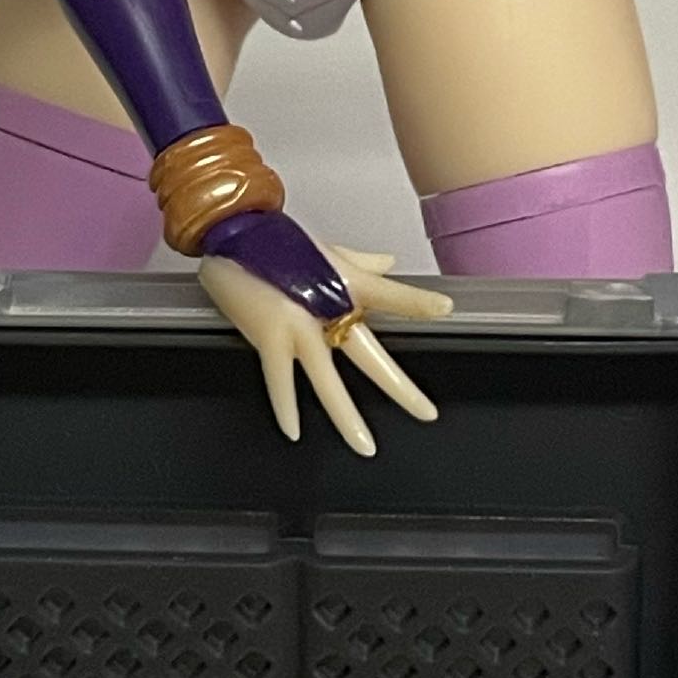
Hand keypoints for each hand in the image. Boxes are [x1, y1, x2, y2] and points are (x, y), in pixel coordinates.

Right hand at [198, 226, 451, 457]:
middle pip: (370, 355)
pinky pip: (279, 378)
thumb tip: (389, 261)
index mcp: (344, 283)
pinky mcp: (268, 333)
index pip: (390, 293)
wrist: (231, 230)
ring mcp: (297, 322)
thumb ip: (361, 262)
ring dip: (346, 416)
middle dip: (400, 387)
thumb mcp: (325, 250)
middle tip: (426, 413)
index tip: (446, 310)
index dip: (418, 302)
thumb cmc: (275, 240)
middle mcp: (326, 305)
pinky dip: (284, 406)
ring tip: (365, 446)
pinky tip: (293, 432)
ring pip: (327, 379)